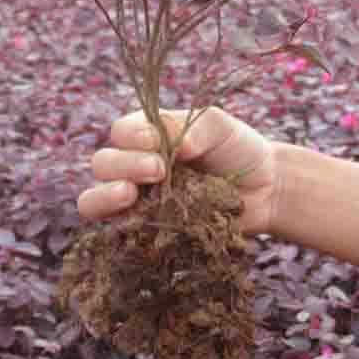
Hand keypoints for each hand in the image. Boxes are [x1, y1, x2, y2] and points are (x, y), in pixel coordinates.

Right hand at [77, 106, 278, 235]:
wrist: (265, 189)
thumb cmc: (238, 148)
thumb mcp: (217, 125)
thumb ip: (191, 127)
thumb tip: (171, 147)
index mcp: (148, 135)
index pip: (121, 131)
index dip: (131, 136)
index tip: (156, 143)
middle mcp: (134, 165)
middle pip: (103, 163)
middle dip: (124, 164)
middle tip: (159, 170)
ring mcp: (137, 200)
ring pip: (94, 198)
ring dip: (105, 195)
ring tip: (130, 194)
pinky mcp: (145, 231)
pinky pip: (116, 233)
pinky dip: (119, 227)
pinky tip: (140, 223)